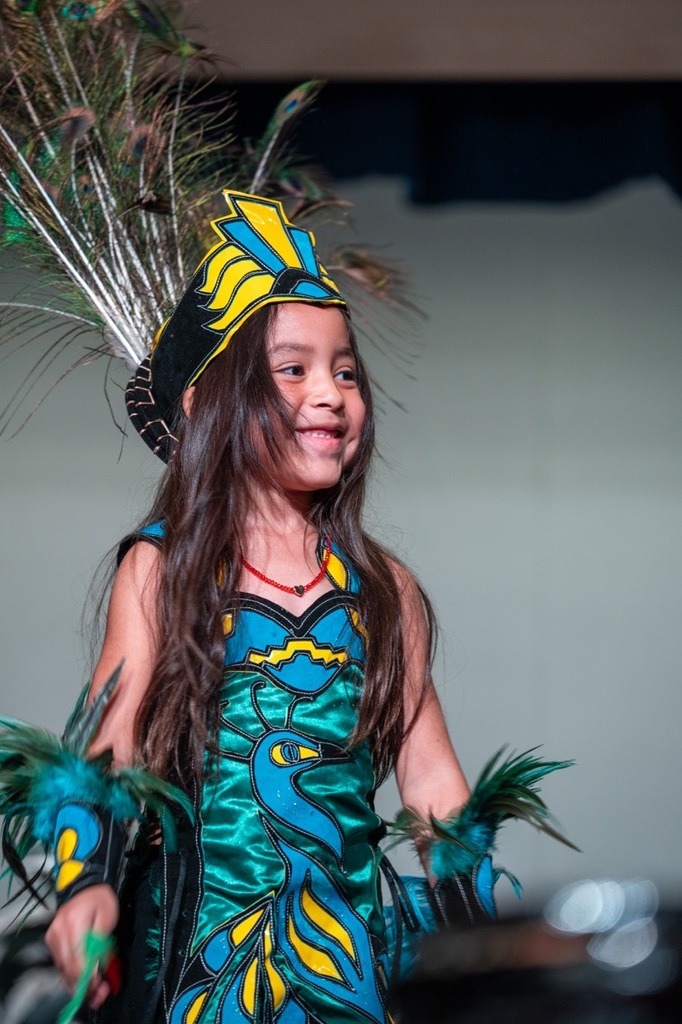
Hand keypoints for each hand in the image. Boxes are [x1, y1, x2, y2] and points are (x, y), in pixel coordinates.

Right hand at [45, 884, 119, 1009]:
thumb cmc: (100, 899)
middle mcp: (58, 932)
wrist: (85, 885)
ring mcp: (52, 937)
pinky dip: (73, 974)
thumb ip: (100, 943)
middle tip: (100, 991)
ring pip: (63, 970)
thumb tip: (94, 968)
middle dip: (84, 984)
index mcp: (73, 923)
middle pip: (68, 968)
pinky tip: (85, 978)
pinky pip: (61, 964)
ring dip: (79, 982)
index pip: (77, 959)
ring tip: (96, 987)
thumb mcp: (107, 918)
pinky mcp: (51, 941)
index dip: (88, 976)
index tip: (100, 984)